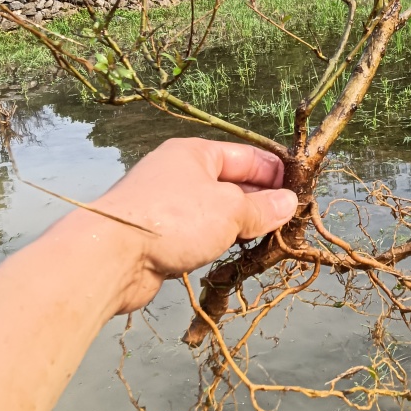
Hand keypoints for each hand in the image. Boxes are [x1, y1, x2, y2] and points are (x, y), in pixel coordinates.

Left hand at [73, 138, 297, 313]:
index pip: (245, 156)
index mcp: (195, 154)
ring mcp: (166, 205)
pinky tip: (235, 253)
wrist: (111, 256)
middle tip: (290, 220)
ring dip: (240, 224)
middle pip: (230, 183)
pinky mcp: (158, 236)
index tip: (299, 190)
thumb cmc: (175, 220)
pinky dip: (218, 241)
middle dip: (260, 201)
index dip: (273, 172)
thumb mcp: (229, 209)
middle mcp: (179, 174)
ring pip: (214, 211)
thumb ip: (261, 208)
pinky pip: (198, 233)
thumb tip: (288, 203)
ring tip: (268, 239)